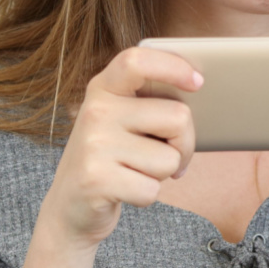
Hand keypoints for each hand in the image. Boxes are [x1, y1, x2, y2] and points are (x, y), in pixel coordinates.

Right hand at [41, 47, 199, 249]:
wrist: (69, 205)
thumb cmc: (113, 157)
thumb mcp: (123, 120)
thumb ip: (152, 102)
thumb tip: (199, 91)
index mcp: (104, 88)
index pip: (138, 62)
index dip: (173, 67)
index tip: (198, 82)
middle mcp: (96, 111)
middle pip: (178, 117)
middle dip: (184, 143)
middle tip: (167, 153)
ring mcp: (94, 145)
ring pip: (169, 158)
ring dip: (162, 173)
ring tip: (135, 171)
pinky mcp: (96, 180)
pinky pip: (152, 189)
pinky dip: (147, 195)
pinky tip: (125, 190)